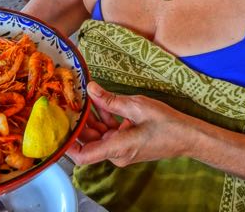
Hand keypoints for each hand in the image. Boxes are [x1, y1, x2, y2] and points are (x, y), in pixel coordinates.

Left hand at [67, 82, 188, 166]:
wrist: (187, 136)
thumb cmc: (166, 124)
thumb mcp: (137, 106)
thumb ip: (111, 99)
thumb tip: (90, 88)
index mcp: (118, 148)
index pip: (84, 155)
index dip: (68, 145)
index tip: (58, 129)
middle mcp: (117, 153)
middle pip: (89, 141)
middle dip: (78, 122)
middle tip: (69, 102)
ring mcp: (121, 150)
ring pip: (98, 135)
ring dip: (91, 118)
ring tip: (83, 97)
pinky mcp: (126, 143)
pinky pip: (109, 132)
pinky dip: (104, 118)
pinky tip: (100, 101)